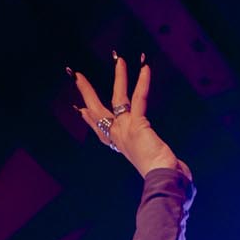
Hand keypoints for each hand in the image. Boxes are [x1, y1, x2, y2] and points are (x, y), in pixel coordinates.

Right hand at [70, 54, 189, 179]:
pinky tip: (145, 69)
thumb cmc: (160, 173)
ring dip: (119, 77)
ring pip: (117, 98)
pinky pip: (138, 99)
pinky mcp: (137, 124)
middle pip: (97, 111)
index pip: (100, 129)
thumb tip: (159, 154)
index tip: (80, 110)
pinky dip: (142, 83)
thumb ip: (149, 156)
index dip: (89, 119)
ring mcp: (125, 129)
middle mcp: (118, 136)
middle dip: (86, 92)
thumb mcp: (149, 162)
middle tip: (77, 76)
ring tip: (119, 60)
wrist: (163, 179)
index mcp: (119, 145)